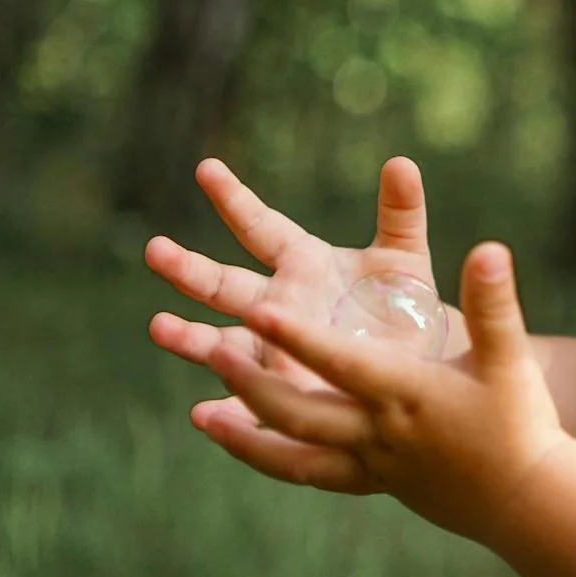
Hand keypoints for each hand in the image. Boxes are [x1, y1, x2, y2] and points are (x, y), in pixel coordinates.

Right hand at [146, 156, 452, 401]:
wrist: (421, 369)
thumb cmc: (408, 307)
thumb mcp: (406, 257)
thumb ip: (402, 211)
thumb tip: (402, 161)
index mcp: (303, 263)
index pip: (260, 226)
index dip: (234, 198)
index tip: (207, 168)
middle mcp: (277, 304)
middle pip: (223, 284)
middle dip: (188, 269)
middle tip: (155, 250)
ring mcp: (275, 349)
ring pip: (222, 343)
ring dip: (191, 337)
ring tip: (159, 327)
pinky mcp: (285, 393)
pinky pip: (250, 404)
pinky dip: (228, 411)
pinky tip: (203, 415)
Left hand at [199, 241, 569, 540]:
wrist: (525, 497)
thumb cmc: (520, 421)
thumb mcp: (512, 357)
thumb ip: (494, 303)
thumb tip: (489, 249)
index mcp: (408, 394)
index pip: (343, 363)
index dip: (299, 339)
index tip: (259, 312)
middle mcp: (380, 432)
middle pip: (301, 411)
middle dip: (252, 382)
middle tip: (212, 350)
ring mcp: (369, 462)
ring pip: (293, 452)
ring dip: (245, 432)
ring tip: (201, 415)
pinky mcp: (368, 481)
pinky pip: (305, 474)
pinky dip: (266, 460)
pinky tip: (239, 444)